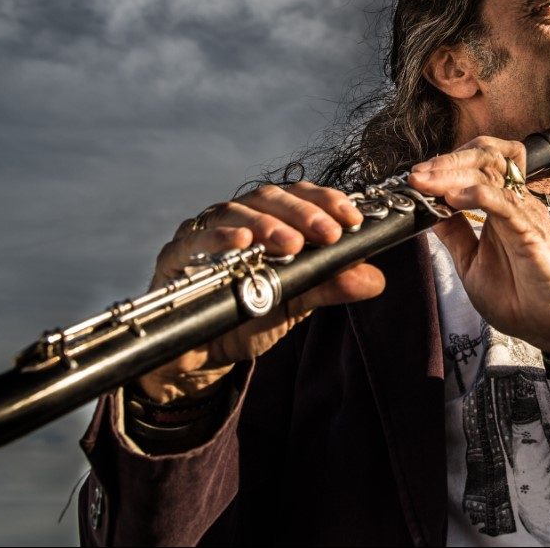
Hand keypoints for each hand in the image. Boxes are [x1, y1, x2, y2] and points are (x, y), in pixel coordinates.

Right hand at [139, 181, 384, 403]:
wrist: (200, 353)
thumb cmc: (248, 316)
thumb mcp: (296, 302)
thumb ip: (329, 285)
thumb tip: (375, 279)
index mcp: (269, 221)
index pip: (299, 196)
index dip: (326, 201)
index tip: (352, 220)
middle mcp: (237, 219)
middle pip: (268, 198)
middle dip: (302, 213)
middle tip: (328, 233)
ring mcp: (204, 233)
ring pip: (234, 212)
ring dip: (265, 225)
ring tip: (290, 244)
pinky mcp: (175, 256)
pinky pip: (194, 240)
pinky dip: (218, 238)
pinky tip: (240, 244)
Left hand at [407, 138, 549, 356]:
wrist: (547, 326)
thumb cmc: (517, 297)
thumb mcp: (470, 261)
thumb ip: (454, 233)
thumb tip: (428, 209)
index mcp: (502, 206)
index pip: (479, 162)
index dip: (447, 161)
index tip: (417, 177)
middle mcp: (515, 202)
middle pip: (486, 157)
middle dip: (447, 159)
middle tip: (417, 175)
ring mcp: (525, 213)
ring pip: (493, 172)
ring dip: (453, 172)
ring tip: (427, 182)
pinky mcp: (531, 232)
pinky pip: (505, 203)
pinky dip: (477, 194)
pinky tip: (453, 199)